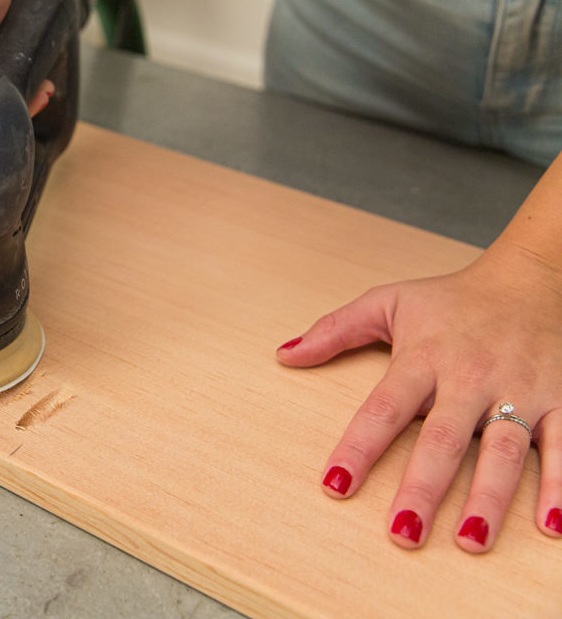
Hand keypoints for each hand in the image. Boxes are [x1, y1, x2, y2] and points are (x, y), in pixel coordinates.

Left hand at [277, 241, 561, 551]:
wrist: (532, 277)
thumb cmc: (452, 299)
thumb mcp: (388, 303)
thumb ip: (334, 331)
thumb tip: (284, 355)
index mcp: (423, 358)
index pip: (383, 408)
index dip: (358, 447)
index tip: (334, 485)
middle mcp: (470, 377)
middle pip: (443, 439)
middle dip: (422, 488)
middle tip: (403, 533)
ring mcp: (519, 391)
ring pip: (504, 450)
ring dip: (489, 497)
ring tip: (471, 540)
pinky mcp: (560, 399)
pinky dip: (561, 484)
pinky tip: (551, 525)